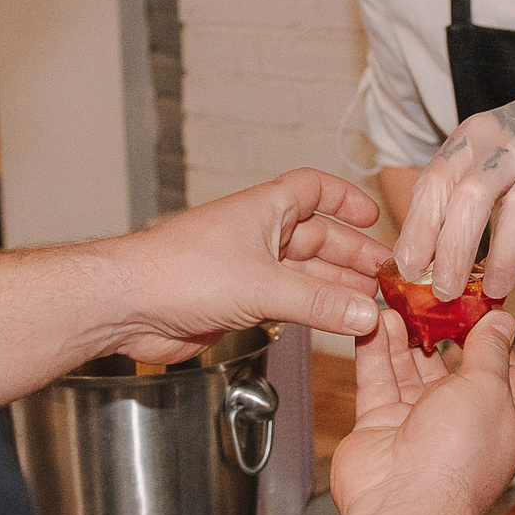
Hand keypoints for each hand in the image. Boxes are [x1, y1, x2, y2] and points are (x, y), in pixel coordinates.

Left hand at [99, 169, 386, 364]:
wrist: (127, 305)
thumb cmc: (179, 272)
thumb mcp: (263, 286)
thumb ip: (319, 303)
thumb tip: (365, 313)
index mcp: (264, 209)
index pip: (313, 190)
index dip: (345, 199)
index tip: (373, 217)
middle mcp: (257, 234)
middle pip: (317, 238)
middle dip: (353, 256)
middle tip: (387, 276)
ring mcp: (247, 269)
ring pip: (304, 275)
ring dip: (336, 289)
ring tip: (371, 305)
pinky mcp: (236, 302)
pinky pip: (287, 304)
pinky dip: (312, 313)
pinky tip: (334, 324)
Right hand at [332, 310, 514, 514]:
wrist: (403, 504)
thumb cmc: (459, 456)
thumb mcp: (488, 388)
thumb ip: (490, 352)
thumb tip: (501, 322)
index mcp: (498, 421)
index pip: (500, 371)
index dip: (491, 336)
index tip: (478, 303)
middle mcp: (459, 425)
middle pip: (450, 367)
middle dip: (439, 330)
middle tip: (428, 295)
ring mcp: (417, 427)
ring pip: (410, 370)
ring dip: (403, 336)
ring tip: (395, 301)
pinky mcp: (379, 427)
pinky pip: (377, 381)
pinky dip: (374, 352)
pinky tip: (372, 323)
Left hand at [391, 79, 514, 300]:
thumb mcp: (482, 149)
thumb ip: (456, 192)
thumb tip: (424, 257)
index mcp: (472, 139)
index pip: (435, 182)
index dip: (418, 228)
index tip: (409, 268)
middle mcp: (507, 147)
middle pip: (470, 199)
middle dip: (453, 251)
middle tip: (444, 291)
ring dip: (503, 258)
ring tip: (495, 289)